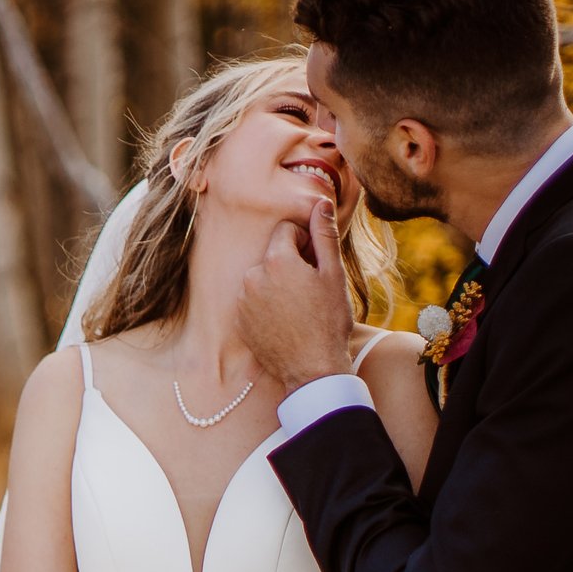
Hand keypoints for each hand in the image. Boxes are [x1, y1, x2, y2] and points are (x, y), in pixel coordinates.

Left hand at [236, 195, 354, 394]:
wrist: (312, 368)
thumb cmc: (328, 320)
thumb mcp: (333, 274)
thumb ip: (324, 235)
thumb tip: (321, 202)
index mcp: (276, 260)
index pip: (286, 231)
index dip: (305, 243)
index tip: (316, 263)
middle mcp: (252, 276)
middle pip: (272, 254)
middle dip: (290, 263)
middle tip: (311, 288)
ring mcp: (242, 301)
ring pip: (262, 278)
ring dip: (278, 284)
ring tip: (299, 307)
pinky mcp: (239, 321)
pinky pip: (253, 301)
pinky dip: (267, 304)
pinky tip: (286, 321)